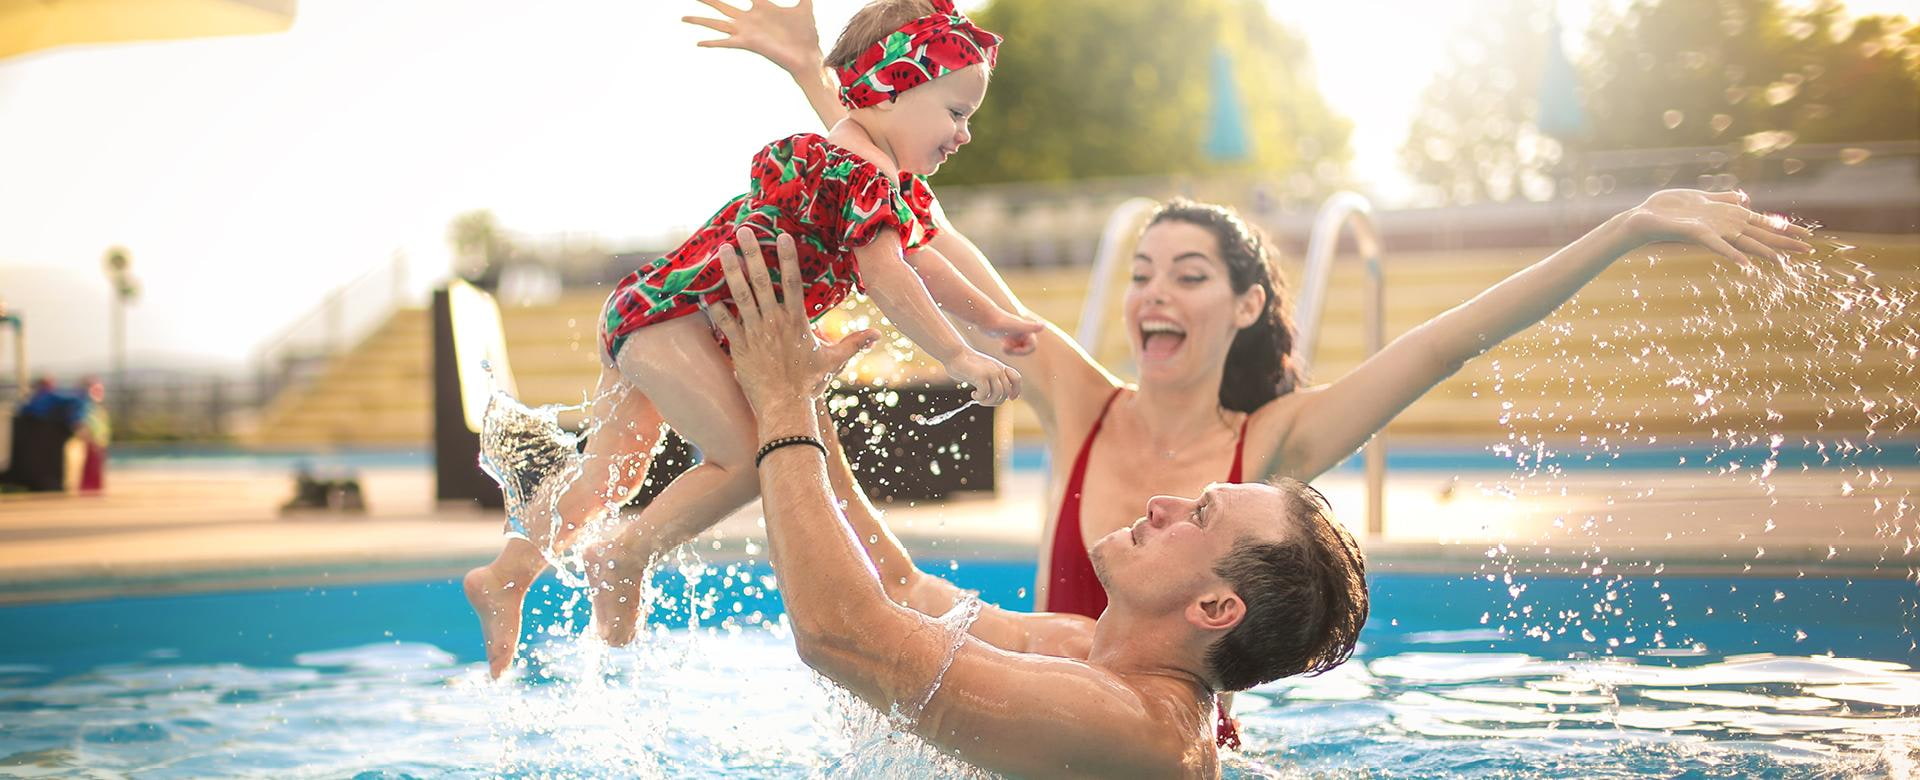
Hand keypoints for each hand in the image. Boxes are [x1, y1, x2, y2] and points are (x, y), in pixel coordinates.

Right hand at [684, 0, 823, 75]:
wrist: (808, 56)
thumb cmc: (807, 35)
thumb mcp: (805, 7)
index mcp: (762, 7)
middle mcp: (750, 19)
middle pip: (722, 5)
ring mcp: (747, 31)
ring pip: (718, 22)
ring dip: (700, 20)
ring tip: (683, 17)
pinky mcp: (748, 43)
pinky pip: (726, 42)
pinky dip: (712, 43)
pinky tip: (698, 42)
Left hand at [707, 227, 878, 414]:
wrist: (786, 408)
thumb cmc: (810, 384)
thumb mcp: (834, 361)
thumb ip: (854, 343)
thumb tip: (878, 334)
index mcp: (797, 321)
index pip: (794, 282)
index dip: (788, 258)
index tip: (782, 236)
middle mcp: (775, 322)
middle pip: (762, 280)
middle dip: (753, 253)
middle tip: (744, 229)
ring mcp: (755, 333)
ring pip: (740, 295)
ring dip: (731, 271)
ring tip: (722, 249)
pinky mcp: (739, 347)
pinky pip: (725, 323)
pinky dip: (715, 308)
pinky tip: (705, 292)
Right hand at [946, 350, 1021, 405]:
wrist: (954, 354)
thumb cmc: (966, 364)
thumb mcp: (984, 369)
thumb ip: (993, 378)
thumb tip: (1000, 395)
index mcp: (1000, 367)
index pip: (1017, 379)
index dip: (1016, 391)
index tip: (1010, 399)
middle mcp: (998, 369)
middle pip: (1007, 391)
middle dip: (996, 401)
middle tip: (984, 401)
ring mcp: (991, 371)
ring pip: (999, 394)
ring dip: (989, 402)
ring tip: (979, 399)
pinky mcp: (981, 375)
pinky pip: (986, 393)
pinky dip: (980, 398)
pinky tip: (973, 394)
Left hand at [977, 309, 1041, 355]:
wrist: (985, 317)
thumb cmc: (1001, 322)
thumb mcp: (1017, 326)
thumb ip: (1030, 327)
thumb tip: (1044, 325)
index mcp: (1026, 329)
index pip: (1032, 346)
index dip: (1024, 351)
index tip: (1014, 350)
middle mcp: (1021, 331)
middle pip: (1025, 348)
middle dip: (1017, 352)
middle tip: (1007, 349)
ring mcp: (1014, 333)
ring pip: (1018, 348)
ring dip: (1012, 351)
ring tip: (1004, 347)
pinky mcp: (1006, 335)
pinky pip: (1011, 346)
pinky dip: (1008, 349)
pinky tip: (1002, 345)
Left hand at [1613, 189, 1813, 265]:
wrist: (1643, 218)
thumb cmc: (1670, 208)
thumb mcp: (1702, 198)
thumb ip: (1724, 199)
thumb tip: (1745, 197)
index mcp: (1728, 217)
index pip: (1763, 223)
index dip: (1784, 228)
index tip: (1807, 234)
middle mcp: (1725, 227)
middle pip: (1761, 235)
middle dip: (1785, 241)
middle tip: (1810, 250)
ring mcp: (1714, 232)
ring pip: (1745, 241)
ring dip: (1765, 250)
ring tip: (1785, 260)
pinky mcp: (1698, 234)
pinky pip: (1718, 245)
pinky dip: (1731, 253)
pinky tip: (1745, 263)